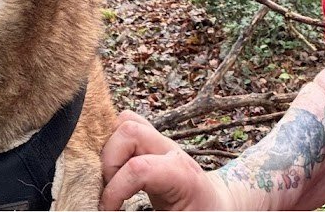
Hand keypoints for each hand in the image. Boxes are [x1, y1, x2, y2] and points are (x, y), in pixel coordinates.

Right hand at [100, 111, 236, 210]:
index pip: (139, 168)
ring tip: (109, 180)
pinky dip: (111, 145)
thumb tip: (111, 211)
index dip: (115, 191)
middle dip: (108, 162)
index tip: (108, 210)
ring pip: (125, 122)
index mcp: (182, 175)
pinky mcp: (152, 144)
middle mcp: (172, 150)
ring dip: (108, 150)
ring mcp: (161, 143)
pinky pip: (126, 128)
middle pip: (129, 130)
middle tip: (107, 191)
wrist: (217, 205)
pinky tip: (112, 171)